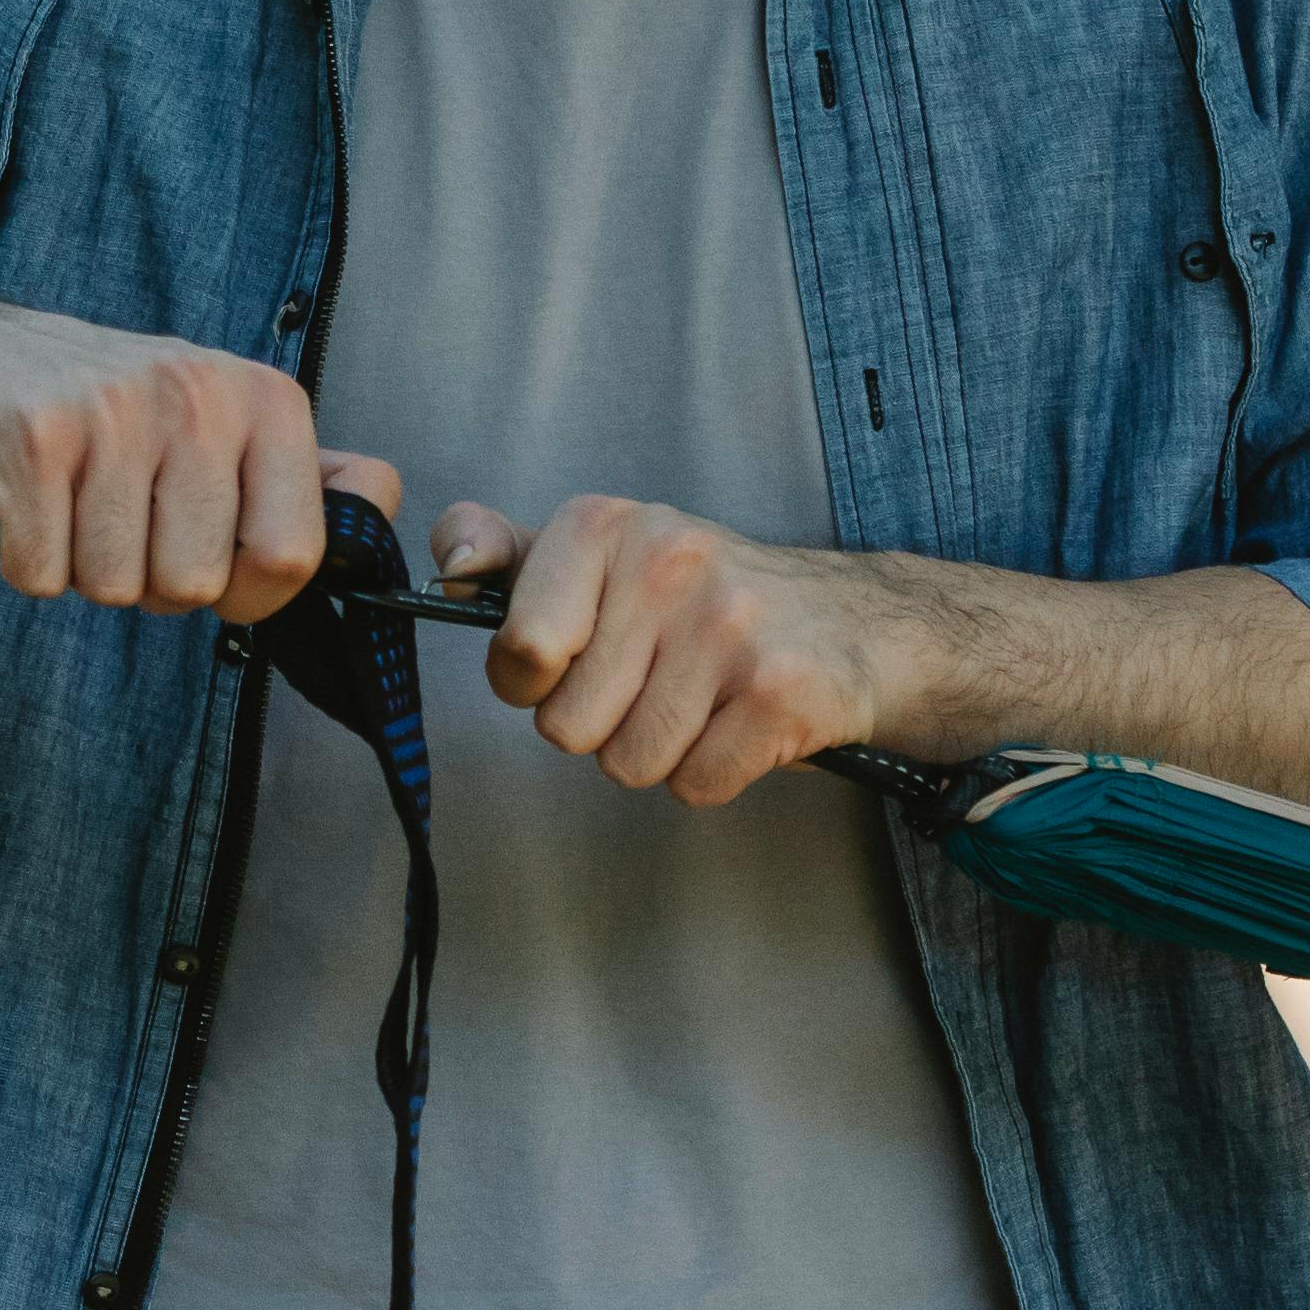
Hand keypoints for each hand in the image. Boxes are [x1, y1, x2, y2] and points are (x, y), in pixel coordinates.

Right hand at [0, 296, 401, 624]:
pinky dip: (26, 561)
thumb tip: (381, 502)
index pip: (291, 556)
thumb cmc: (112, 409)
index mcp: (263, 399)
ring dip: (85, 568)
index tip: (213, 559)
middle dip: (151, 579)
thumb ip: (307, 475)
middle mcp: (196, 396)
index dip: (248, 589)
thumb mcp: (226, 418)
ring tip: (73, 500)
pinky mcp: (31, 441)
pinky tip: (25, 502)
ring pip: (116, 588)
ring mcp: (112, 413)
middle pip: (195, 584)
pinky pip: (42, 576)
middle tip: (120, 515)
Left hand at [437, 494, 930, 807]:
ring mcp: (729, 626)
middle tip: (660, 683)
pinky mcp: (780, 692)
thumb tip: (449, 562)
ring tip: (706, 701)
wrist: (859, 626)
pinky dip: (718, 774)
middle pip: (568, 726)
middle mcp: (667, 561)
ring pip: (629, 763)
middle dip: (606, 726)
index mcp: (607, 525)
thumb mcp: (609, 556)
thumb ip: (514, 557)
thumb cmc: (710, 602)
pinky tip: (745, 725)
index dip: (537, 681)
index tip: (577, 660)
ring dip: (663, 753)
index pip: (517, 648)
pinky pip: (695, 784)